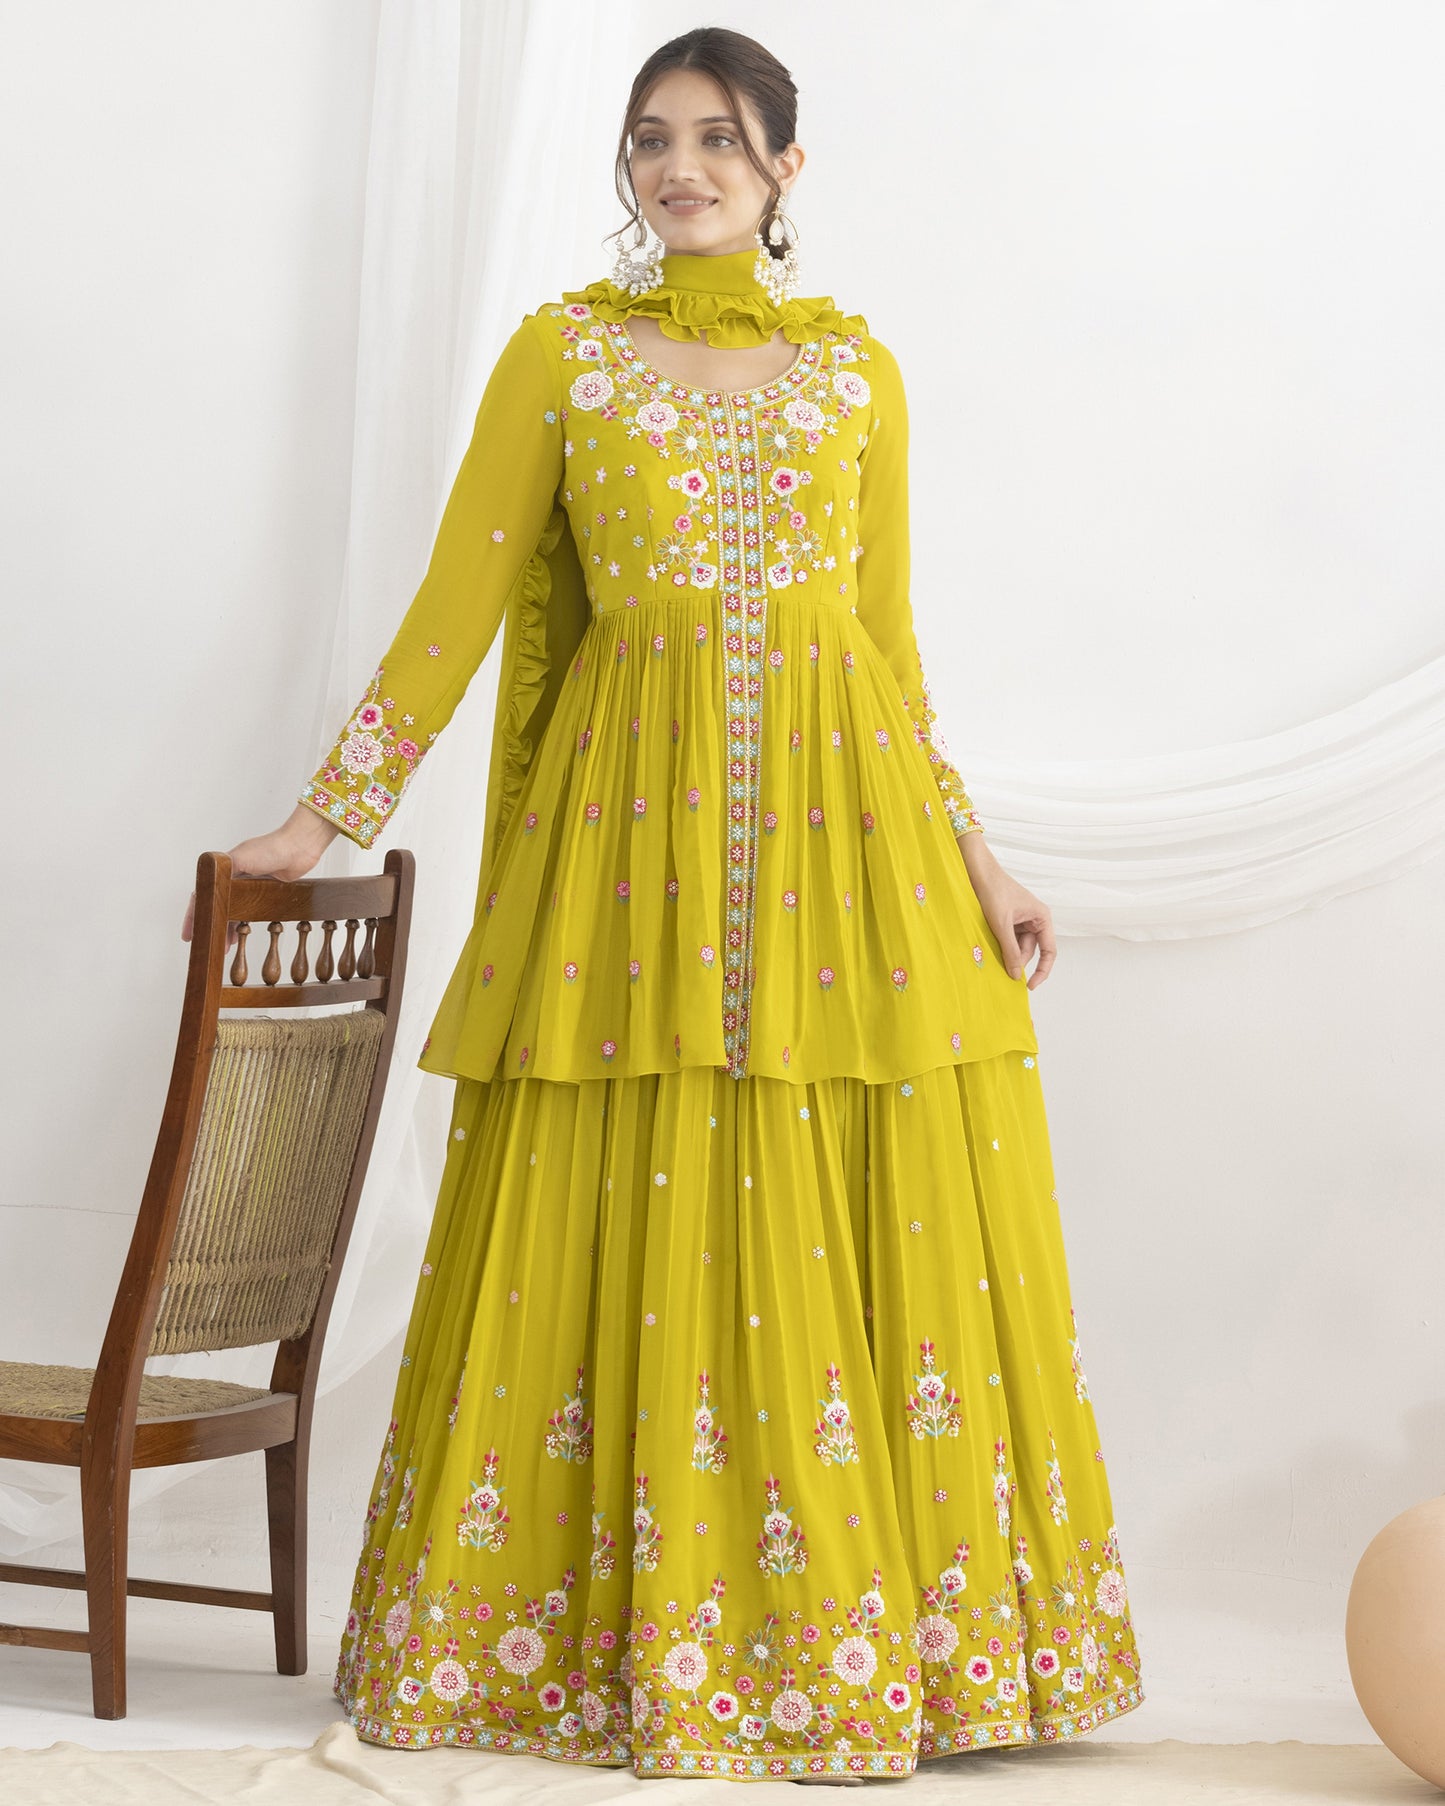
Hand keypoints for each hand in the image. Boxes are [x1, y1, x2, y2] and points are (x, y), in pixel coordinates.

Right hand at [181, 804, 340, 942]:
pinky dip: (243, 922)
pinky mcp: (265, 890)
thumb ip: (223, 871)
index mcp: (224, 868)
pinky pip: (249, 910)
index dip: (194, 915)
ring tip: (227, 945)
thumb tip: (207, 885)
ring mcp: (250, 884)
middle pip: (217, 905)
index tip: (189, 934)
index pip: (203, 895)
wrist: (299, 847)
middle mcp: (235, 876)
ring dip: (228, 927)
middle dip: (212, 925)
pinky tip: (242, 932)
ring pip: (233, 910)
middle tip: (209, 944)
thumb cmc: (271, 848)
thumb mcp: (241, 858)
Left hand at [957, 832, 1056, 989]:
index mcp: (1042, 917)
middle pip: (1030, 950)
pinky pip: (1008, 939)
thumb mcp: (1001, 925)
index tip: (1029, 985)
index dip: (1042, 970)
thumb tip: (1015, 975)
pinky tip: (989, 948)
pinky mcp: (1009, 920)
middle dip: (1016, 960)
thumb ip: (1010, 950)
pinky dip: (1000, 945)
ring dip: (1006, 953)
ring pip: (1017, 946)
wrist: (976, 872)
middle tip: (1001, 971)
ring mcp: (1022, 920)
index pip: (1049, 951)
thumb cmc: (993, 891)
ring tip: (992, 955)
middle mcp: (1035, 919)